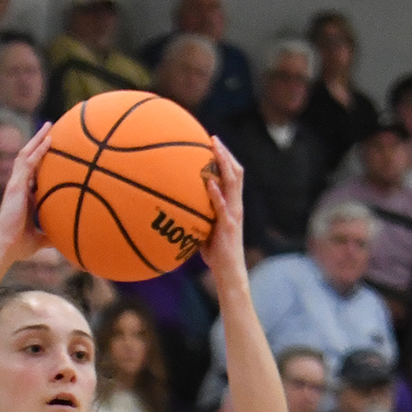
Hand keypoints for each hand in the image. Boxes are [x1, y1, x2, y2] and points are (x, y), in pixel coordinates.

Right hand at [0, 123, 52, 267]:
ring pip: (26, 155)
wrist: (6, 247)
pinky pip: (27, 162)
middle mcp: (19, 187)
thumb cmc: (20, 246)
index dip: (41, 162)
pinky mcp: (15, 185)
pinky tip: (48, 140)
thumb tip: (69, 240)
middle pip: (28, 159)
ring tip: (49, 126)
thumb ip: (53, 236)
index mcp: (24, 197)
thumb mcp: (41, 239)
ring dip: (37, 140)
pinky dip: (38, 150)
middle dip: (38, 143)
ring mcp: (16, 184)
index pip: (33, 174)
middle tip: (50, 130)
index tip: (53, 153)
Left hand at [200, 142, 243, 283]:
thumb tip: (175, 208)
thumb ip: (197, 216)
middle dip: (225, 153)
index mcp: (232, 205)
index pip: (233, 176)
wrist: (229, 272)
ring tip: (214, 150)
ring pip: (233, 183)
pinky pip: (222, 206)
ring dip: (224, 164)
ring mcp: (233, 214)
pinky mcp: (228, 226)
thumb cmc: (216, 254)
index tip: (213, 142)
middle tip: (213, 139)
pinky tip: (208, 182)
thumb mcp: (205, 230)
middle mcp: (236, 205)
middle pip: (236, 172)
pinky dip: (216, 193)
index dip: (225, 158)